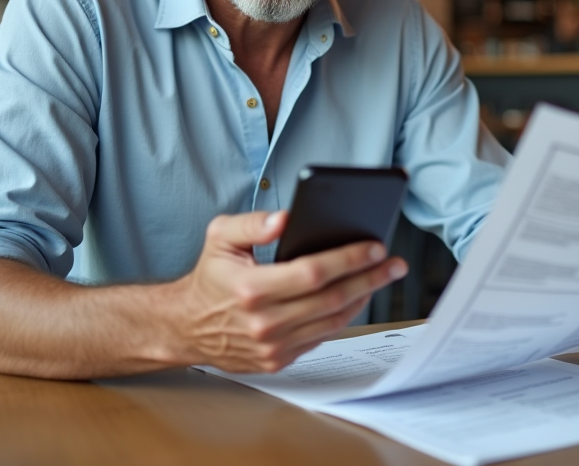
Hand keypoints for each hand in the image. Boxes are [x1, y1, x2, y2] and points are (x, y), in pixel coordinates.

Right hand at [172, 211, 407, 372]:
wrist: (186, 327)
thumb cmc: (209, 279)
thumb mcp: (220, 238)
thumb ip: (252, 223)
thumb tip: (283, 219)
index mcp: (251, 288)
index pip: (313, 272)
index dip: (349, 258)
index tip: (374, 247)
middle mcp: (264, 322)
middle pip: (332, 298)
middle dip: (370, 277)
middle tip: (392, 263)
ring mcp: (272, 346)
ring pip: (333, 321)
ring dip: (364, 297)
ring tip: (382, 277)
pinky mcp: (277, 360)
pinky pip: (322, 337)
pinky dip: (343, 316)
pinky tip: (357, 297)